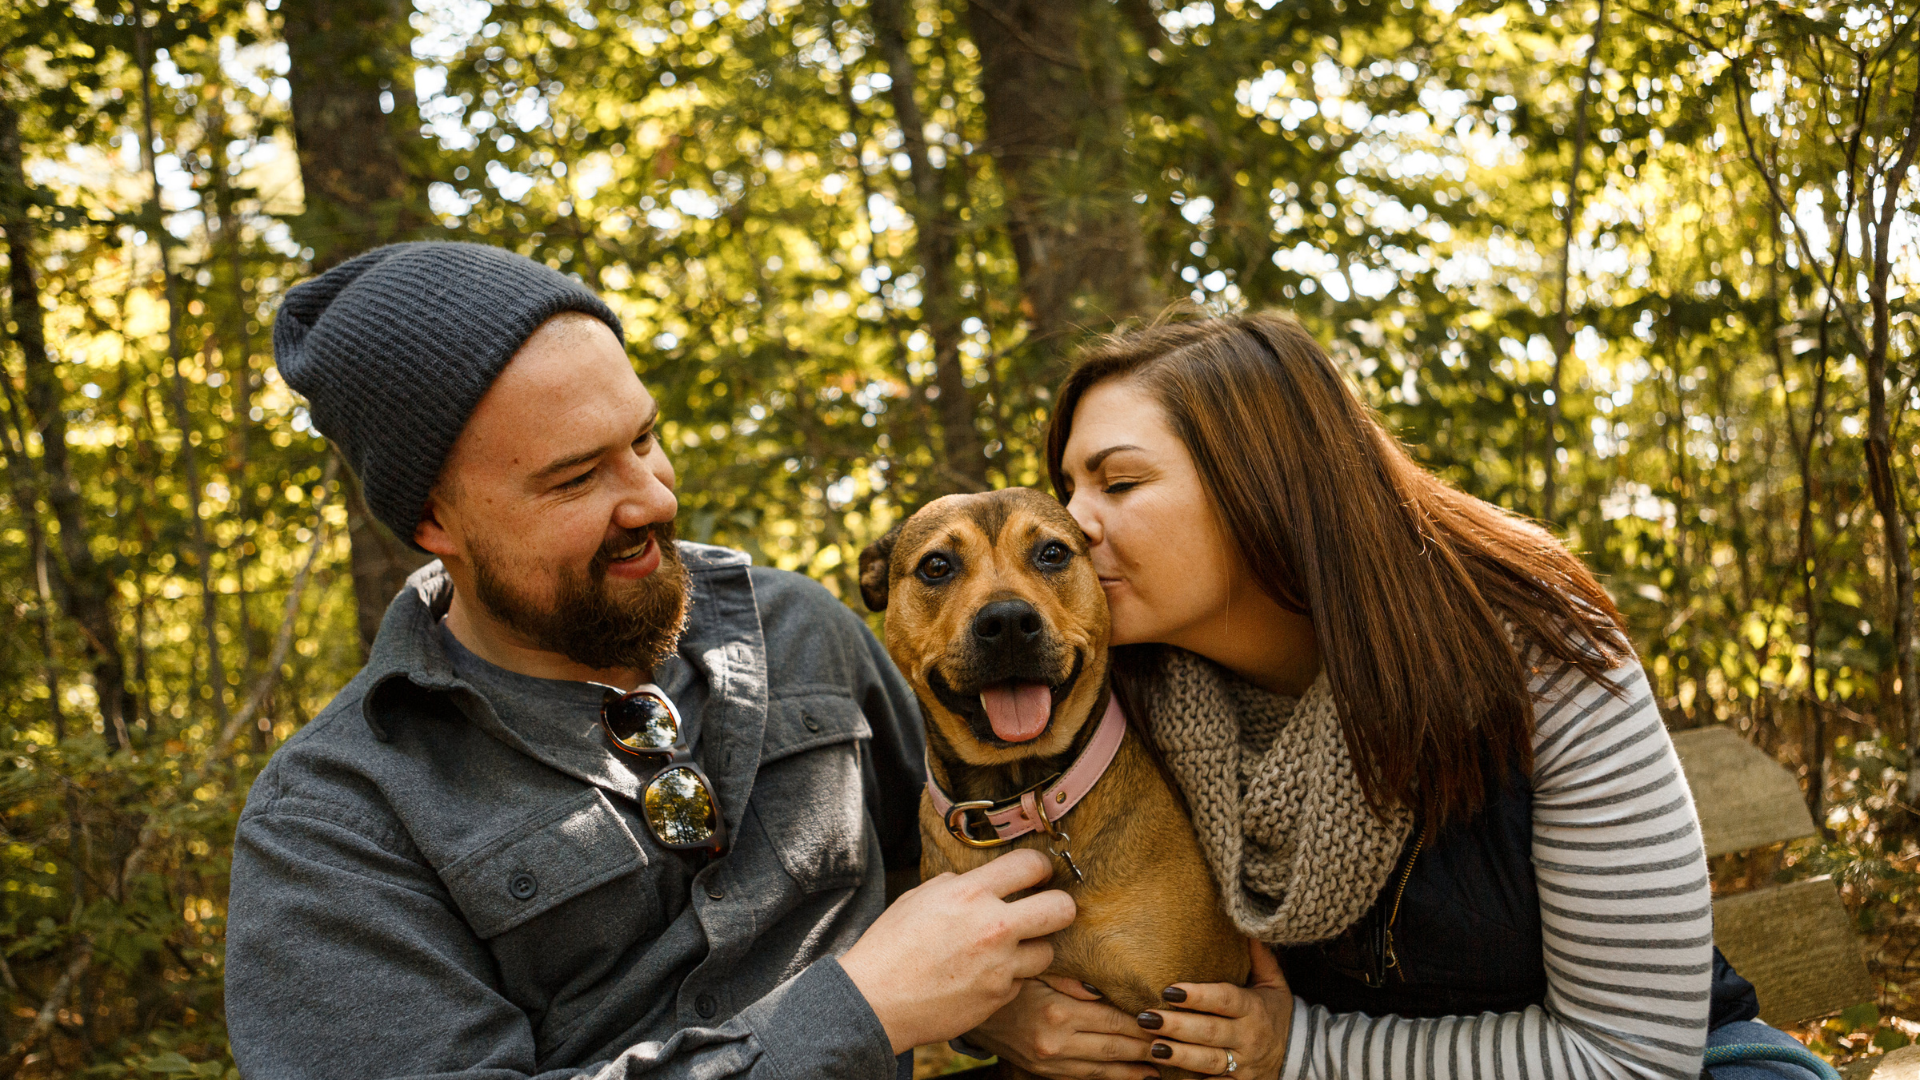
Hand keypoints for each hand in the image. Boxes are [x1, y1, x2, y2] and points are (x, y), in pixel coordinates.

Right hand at [840, 848, 1076, 1053]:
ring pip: (1048, 951)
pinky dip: (1008, 977)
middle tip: (1046, 910)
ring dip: (1033, 948)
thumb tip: (982, 881)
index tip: (1038, 875)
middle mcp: (993, 926)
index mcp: (970, 892)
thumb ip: (959, 884)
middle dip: (1059, 906)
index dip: (1041, 867)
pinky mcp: (1000, 996)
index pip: (1032, 864)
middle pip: (1062, 908)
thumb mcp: (920, 897)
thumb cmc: (891, 946)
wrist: (875, 1000)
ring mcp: (1000, 965)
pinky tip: (982, 976)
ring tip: (1009, 949)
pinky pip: (1021, 981)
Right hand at [965, 974, 1157, 1078]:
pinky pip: (1084, 1079)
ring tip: (1162, 1067)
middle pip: (1114, 1047)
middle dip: (1147, 1046)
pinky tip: (1131, 1076)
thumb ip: (1069, 977)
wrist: (970, 1014)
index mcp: (1058, 1012)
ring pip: (1103, 1069)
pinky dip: (1111, 1079)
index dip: (1142, 1021)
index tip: (1167, 1018)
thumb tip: (1102, 988)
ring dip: (1135, 1069)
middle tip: (1176, 1044)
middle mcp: (1057, 1042)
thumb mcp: (1034, 969)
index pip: (1113, 1019)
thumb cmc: (1006, 984)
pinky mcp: (1044, 1072)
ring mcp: (1051, 1062)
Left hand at [1138, 939, 1291, 1078]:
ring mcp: (1242, 1063)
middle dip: (1178, 1027)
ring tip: (1152, 1047)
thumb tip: (1244, 921)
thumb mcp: (1274, 983)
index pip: (1224, 1000)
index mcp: (1254, 1008)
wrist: (1301, 1055)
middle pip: (1210, 1032)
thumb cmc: (1277, 1013)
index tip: (1170, 990)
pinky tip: (1165, 1075)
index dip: (1198, 996)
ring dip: (1179, 1055)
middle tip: (1147, 1018)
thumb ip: (1258, 956)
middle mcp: (1248, 1037)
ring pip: (1209, 1061)